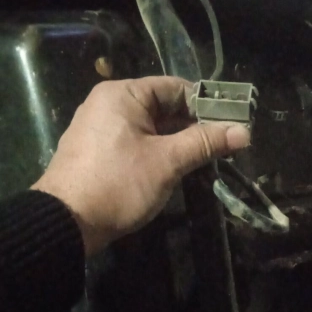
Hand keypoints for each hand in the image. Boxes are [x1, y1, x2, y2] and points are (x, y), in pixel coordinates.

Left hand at [31, 76, 249, 255]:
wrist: (66, 223)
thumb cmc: (118, 183)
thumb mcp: (167, 162)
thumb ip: (205, 143)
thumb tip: (245, 132)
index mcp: (123, 94)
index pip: (176, 88)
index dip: (207, 105)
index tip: (232, 125)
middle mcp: (109, 104)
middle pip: (164, 107)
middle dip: (194, 127)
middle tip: (225, 146)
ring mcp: (101, 128)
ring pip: (152, 128)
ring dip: (179, 142)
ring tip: (208, 160)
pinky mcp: (99, 152)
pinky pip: (137, 143)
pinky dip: (159, 152)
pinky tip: (179, 169)